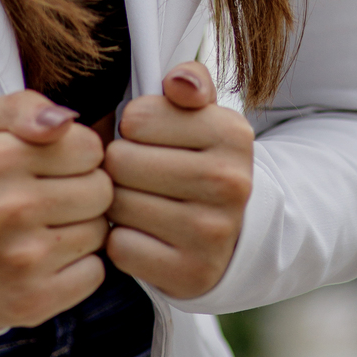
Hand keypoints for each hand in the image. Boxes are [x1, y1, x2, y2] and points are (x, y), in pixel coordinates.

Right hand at [0, 90, 113, 328]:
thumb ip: (25, 107)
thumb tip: (67, 120)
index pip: (89, 147)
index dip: (76, 151)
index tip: (53, 161)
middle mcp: (10, 209)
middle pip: (100, 190)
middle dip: (83, 188)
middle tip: (50, 194)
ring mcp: (23, 259)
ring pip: (99, 232)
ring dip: (80, 227)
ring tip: (45, 225)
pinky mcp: (34, 299)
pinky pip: (94, 273)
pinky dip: (78, 266)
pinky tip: (47, 256)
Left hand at [102, 63, 252, 298]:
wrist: (239, 235)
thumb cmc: (201, 160)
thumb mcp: (204, 114)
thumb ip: (189, 81)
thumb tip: (177, 82)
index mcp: (231, 133)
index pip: (137, 117)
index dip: (131, 127)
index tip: (148, 139)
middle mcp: (229, 183)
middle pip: (121, 161)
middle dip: (120, 165)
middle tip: (138, 174)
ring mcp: (213, 233)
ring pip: (118, 204)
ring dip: (118, 202)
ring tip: (140, 201)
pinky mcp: (192, 274)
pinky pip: (120, 247)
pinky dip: (122, 241)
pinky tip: (143, 234)